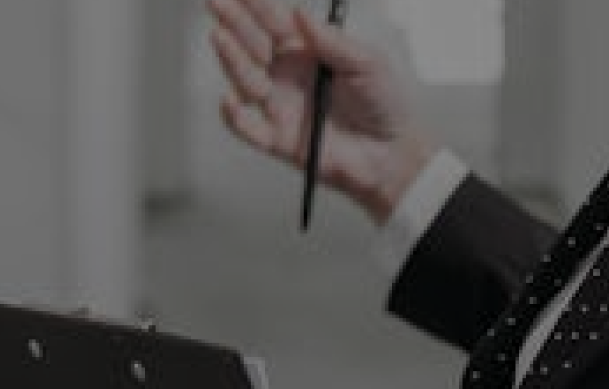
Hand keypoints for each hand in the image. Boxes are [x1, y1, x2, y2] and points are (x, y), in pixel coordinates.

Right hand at [207, 0, 439, 224]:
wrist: (392, 153)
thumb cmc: (384, 104)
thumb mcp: (367, 62)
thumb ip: (333, 41)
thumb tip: (301, 14)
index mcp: (306, 50)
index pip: (274, 21)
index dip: (256, 4)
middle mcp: (286, 74)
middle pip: (252, 44)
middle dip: (233, 22)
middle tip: (217, 2)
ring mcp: (280, 106)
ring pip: (245, 80)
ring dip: (231, 60)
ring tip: (221, 39)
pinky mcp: (278, 140)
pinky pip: (248, 129)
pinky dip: (235, 118)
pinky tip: (230, 101)